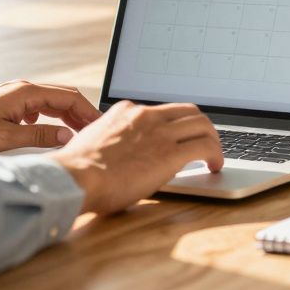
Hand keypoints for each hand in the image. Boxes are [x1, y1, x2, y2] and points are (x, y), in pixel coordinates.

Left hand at [0, 80, 100, 154]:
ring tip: (78, 132)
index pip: (69, 97)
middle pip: (62, 97)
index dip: (89, 112)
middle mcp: (20, 88)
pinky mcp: (4, 105)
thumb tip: (69, 136)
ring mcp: (11, 95)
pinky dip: (48, 118)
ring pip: (49, 102)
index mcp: (25, 92)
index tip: (101, 127)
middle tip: (96, 131)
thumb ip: (40, 137)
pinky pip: (35, 107)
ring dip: (65, 116)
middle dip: (81, 113)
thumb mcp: (5, 139)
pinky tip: (46, 131)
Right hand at [49, 101, 222, 214]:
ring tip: (214, 155)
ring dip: (213, 140)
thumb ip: (114, 137)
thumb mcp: (94, 140)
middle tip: (205, 142)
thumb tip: (123, 149)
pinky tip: (215, 166)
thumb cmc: (76, 170)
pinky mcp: (170, 153)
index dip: (175, 124)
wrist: (73, 179)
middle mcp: (146, 116)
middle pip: (189, 112)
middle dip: (201, 127)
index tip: (179, 135)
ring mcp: (160, 132)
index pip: (162, 110)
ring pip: (203, 125)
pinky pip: (206, 147)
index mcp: (127, 111)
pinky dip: (216, 154)